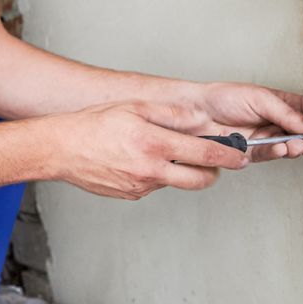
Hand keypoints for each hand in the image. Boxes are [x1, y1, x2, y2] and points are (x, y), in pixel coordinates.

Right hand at [53, 100, 248, 197]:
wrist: (60, 149)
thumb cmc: (94, 125)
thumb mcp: (135, 108)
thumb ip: (172, 113)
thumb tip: (200, 120)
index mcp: (155, 144)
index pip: (207, 154)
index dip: (231, 155)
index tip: (242, 156)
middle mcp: (151, 169)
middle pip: (201, 179)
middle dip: (214, 171)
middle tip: (213, 159)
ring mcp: (142, 186)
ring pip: (178, 183)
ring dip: (183, 171)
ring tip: (168, 153)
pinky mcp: (132, 195)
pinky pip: (157, 186)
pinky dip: (159, 175)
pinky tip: (142, 160)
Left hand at [194, 81, 302, 161]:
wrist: (196, 112)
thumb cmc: (224, 97)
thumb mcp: (260, 98)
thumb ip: (287, 113)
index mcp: (284, 104)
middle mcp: (278, 122)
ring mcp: (268, 138)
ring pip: (292, 147)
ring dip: (299, 147)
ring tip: (299, 144)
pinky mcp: (254, 152)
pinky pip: (271, 155)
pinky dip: (279, 153)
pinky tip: (282, 148)